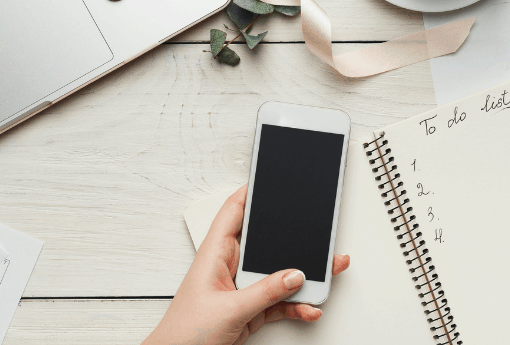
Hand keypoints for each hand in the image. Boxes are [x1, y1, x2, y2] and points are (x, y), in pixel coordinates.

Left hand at [144, 185, 350, 344]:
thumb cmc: (184, 334)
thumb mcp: (229, 309)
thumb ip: (265, 292)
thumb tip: (294, 275)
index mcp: (214, 254)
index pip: (233, 213)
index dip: (251, 193)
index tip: (271, 179)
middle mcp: (228, 267)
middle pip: (265, 244)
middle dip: (291, 240)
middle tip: (317, 232)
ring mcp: (241, 289)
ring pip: (277, 275)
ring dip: (300, 277)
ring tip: (325, 272)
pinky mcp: (250, 310)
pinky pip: (279, 301)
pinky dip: (296, 304)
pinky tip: (309, 307)